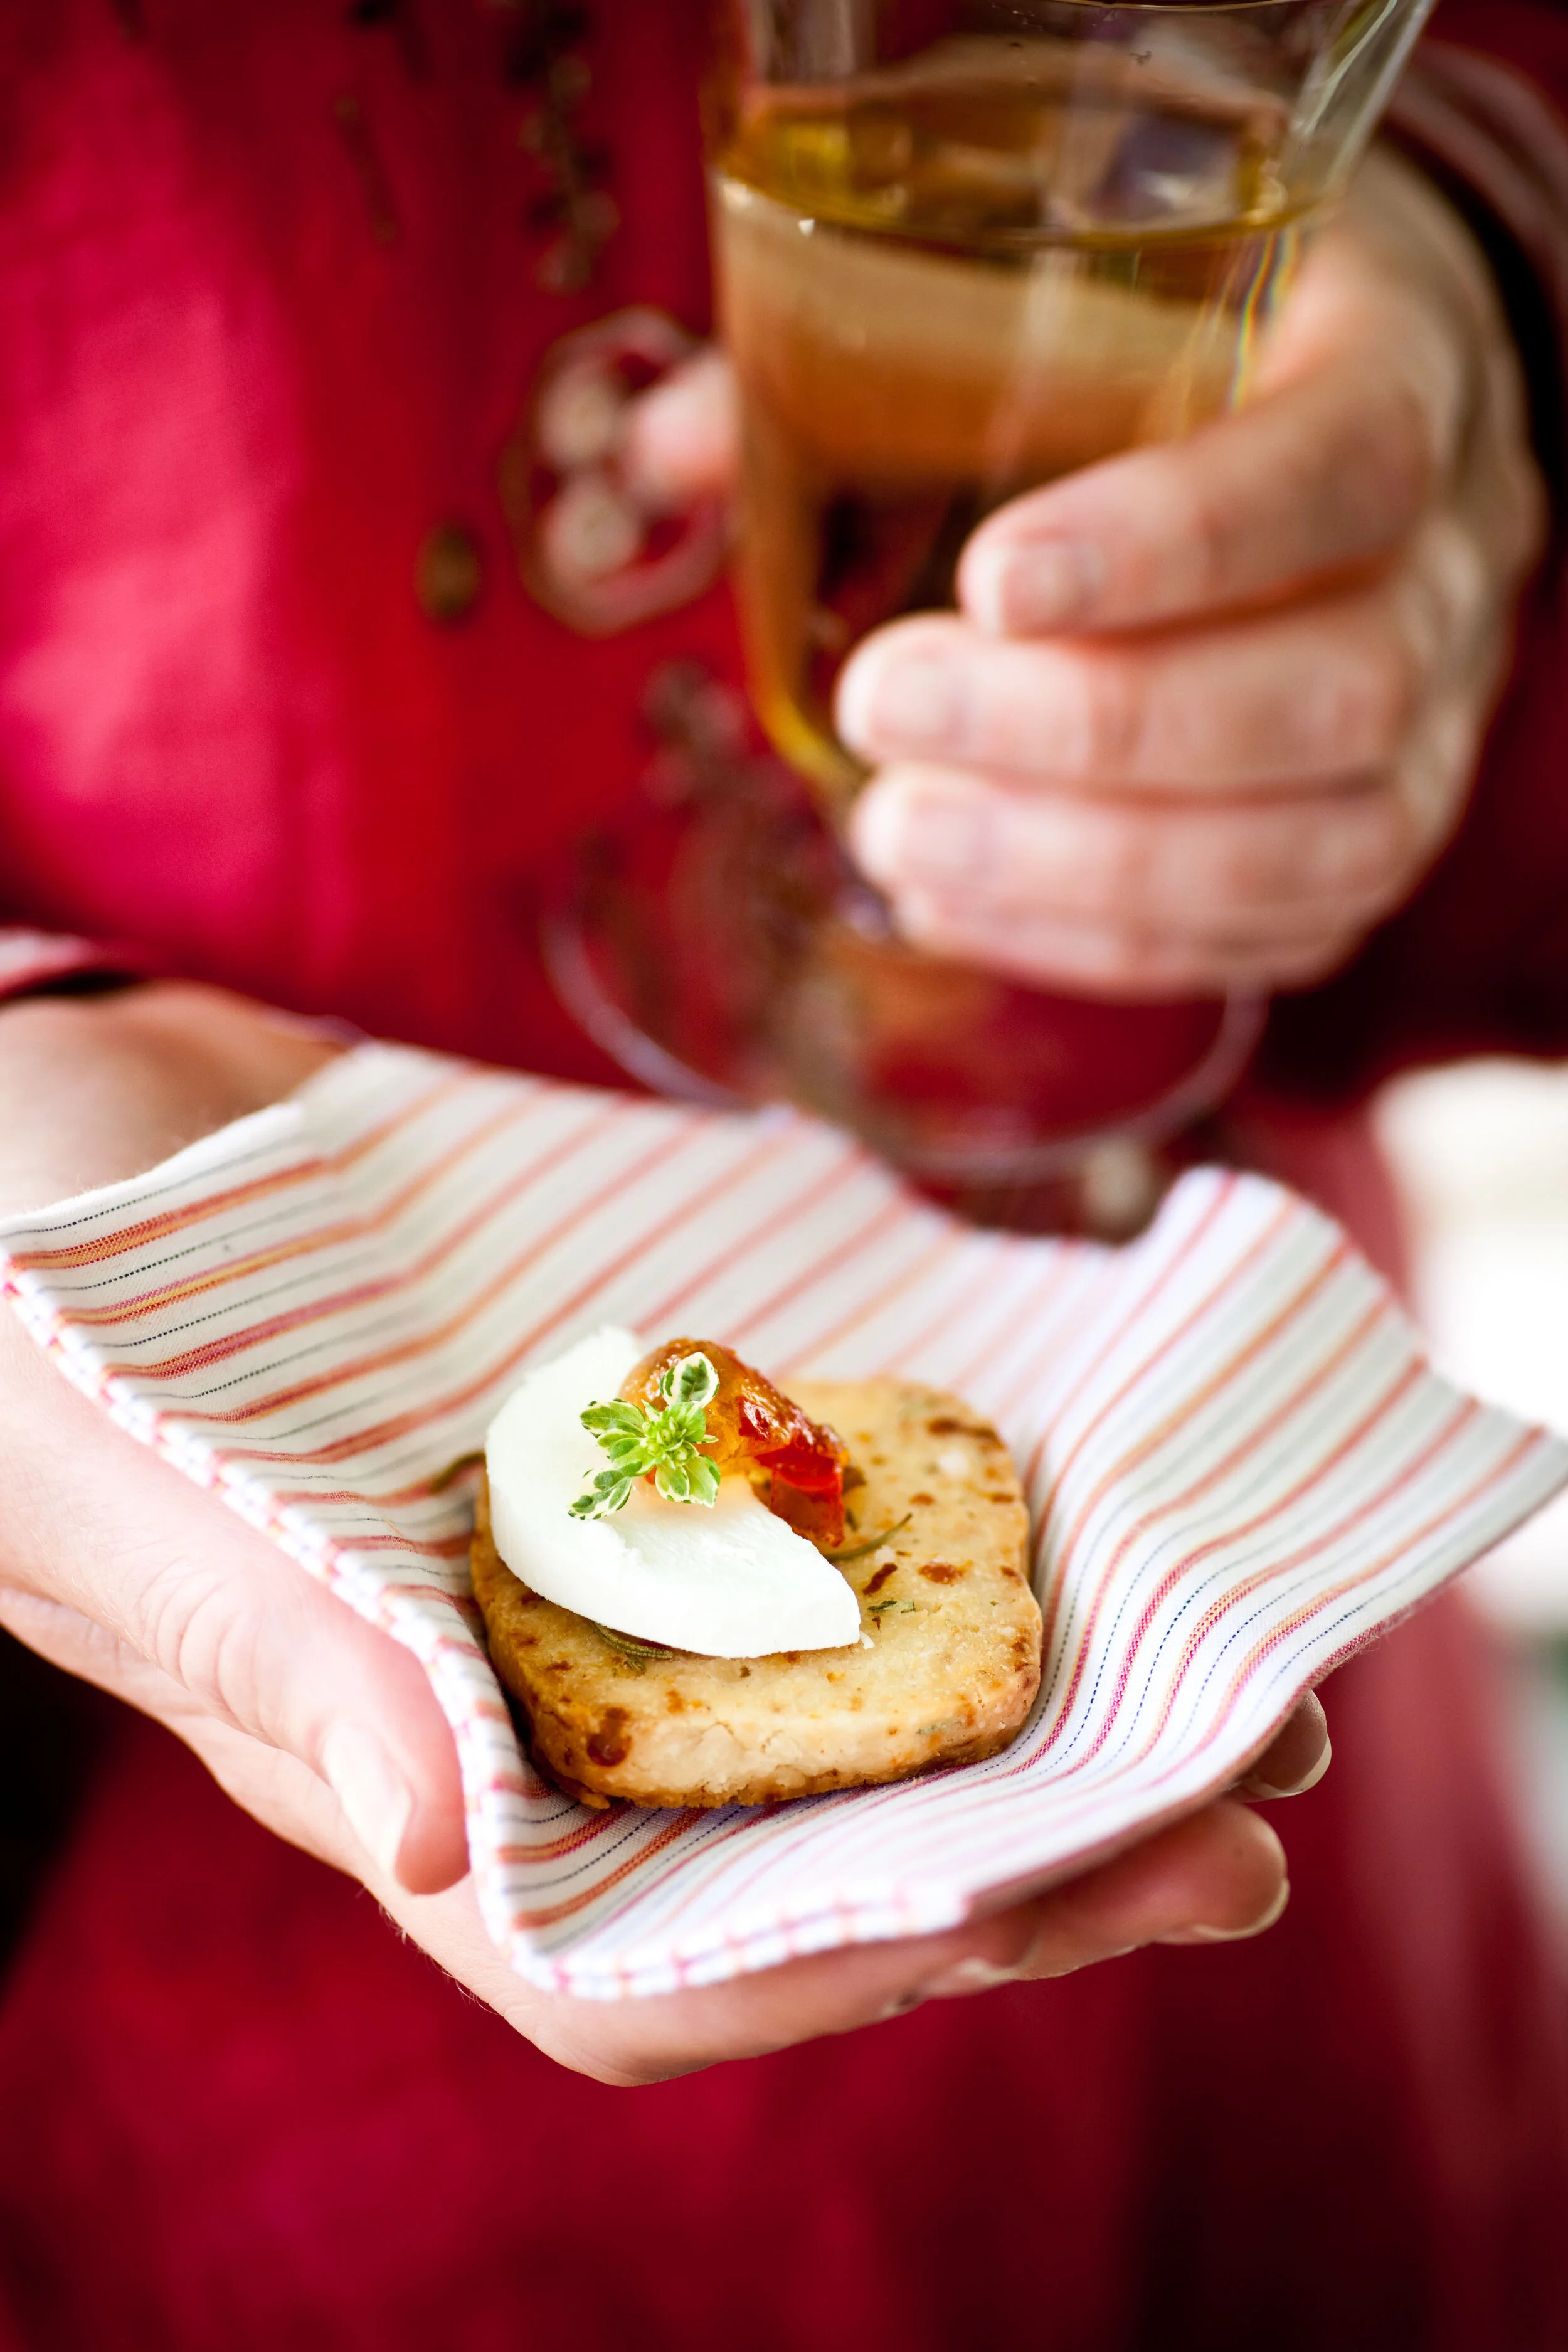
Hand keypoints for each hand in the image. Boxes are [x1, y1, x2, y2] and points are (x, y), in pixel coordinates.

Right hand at [0, 984, 1323, 2083]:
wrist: (45, 1102)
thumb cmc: (14, 1293)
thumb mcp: (100, 1468)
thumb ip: (271, 1642)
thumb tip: (446, 1839)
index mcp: (381, 1755)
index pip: (628, 1954)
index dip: (836, 1952)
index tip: (1041, 1906)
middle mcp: (508, 1685)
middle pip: (790, 1831)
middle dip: (1016, 1845)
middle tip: (1240, 1796)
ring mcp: (579, 1557)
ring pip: (838, 1678)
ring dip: (1037, 1690)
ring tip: (1237, 1661)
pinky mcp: (621, 1426)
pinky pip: (813, 1498)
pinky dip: (954, 1508)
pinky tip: (1097, 1480)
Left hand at [635, 150, 1543, 998]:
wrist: (1357, 402)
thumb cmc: (1201, 331)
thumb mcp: (1094, 275)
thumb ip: (895, 349)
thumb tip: (674, 448)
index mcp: (1401, 371)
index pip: (1340, 471)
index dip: (1177, 543)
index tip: (993, 582)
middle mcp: (1454, 563)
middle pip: (1329, 690)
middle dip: (1088, 732)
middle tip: (882, 714)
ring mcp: (1439, 723)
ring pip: (1318, 846)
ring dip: (1087, 871)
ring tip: (895, 838)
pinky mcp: (1384, 834)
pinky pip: (1283, 931)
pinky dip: (1108, 944)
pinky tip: (955, 909)